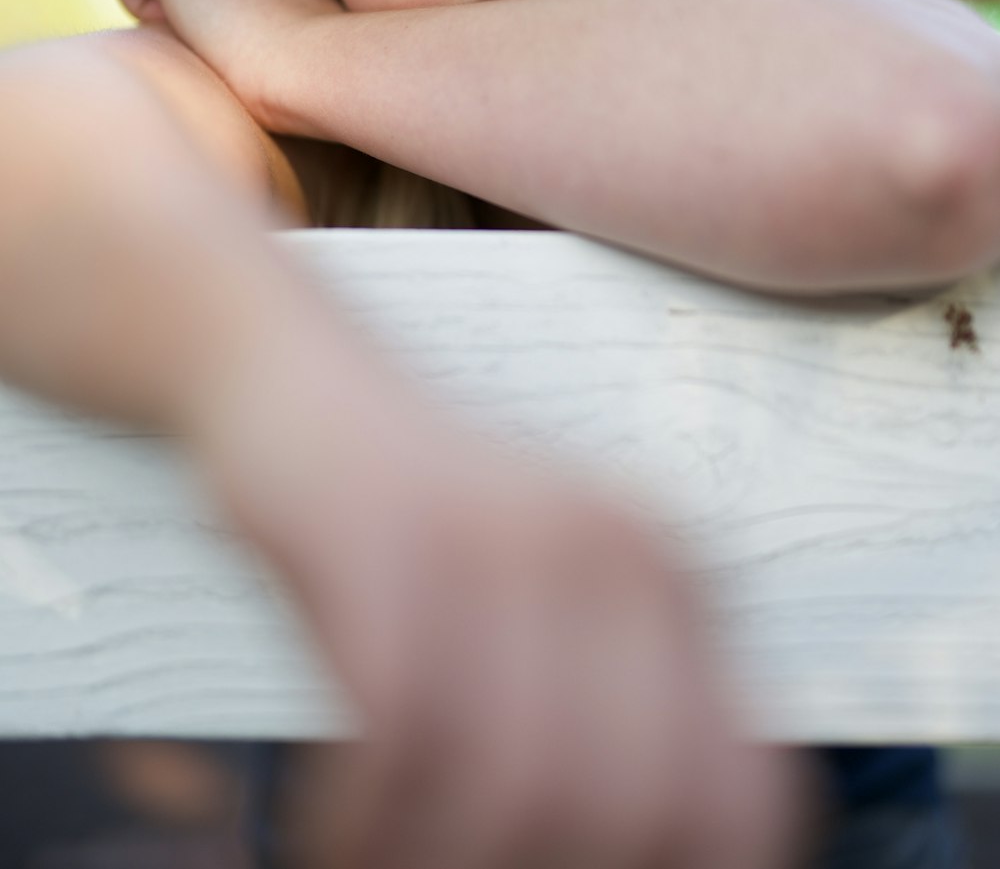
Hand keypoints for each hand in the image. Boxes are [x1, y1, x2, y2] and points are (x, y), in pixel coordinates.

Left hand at [106, 0, 339, 121]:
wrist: (314, 65)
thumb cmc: (314, 64)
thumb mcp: (295, 14)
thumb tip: (199, 6)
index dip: (230, 6)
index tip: (269, 30)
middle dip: (196, 0)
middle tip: (240, 37)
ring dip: (173, 5)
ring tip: (220, 34)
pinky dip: (144, 10)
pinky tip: (193, 27)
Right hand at [197, 338, 817, 868]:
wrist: (300, 378)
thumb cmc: (418, 537)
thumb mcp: (542, 615)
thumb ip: (604, 733)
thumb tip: (610, 860)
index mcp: (677, 581)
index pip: (741, 800)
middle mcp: (619, 548)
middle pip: (629, 814)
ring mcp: (506, 529)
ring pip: (515, 785)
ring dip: (426, 866)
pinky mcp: (389, 528)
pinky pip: (400, 727)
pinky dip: (362, 819)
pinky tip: (327, 835)